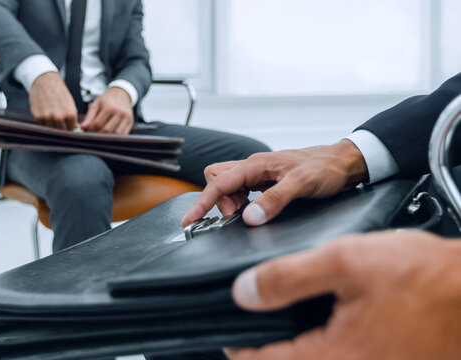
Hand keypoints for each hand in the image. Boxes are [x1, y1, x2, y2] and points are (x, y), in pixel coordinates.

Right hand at [29, 71, 77, 129]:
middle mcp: (59, 117)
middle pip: (62, 131)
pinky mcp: (38, 116)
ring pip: (52, 129)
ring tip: (53, 115)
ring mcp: (47, 117)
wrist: (45, 81)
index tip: (68, 126)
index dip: (70, 129)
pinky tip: (46, 113)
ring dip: (53, 125)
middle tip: (60, 122)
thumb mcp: (70, 104)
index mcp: (70, 114)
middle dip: (62, 128)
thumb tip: (75, 130)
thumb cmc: (60, 93)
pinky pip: (43, 125)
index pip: (71, 130)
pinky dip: (45, 122)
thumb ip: (72, 118)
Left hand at [81, 87, 133, 133]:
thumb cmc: (108, 99)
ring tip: (101, 136)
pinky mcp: (130, 122)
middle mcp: (119, 113)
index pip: (98, 124)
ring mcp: (126, 118)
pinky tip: (110, 135)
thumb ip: (89, 116)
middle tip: (93, 135)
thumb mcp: (96, 104)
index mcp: (109, 107)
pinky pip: (123, 134)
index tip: (87, 132)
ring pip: (116, 134)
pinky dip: (116, 137)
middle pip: (107, 130)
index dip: (91, 130)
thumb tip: (83, 127)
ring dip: (108, 138)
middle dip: (98, 135)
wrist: (122, 94)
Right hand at [182, 140, 367, 226]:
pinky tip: (255, 209)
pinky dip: (241, 202)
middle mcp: (254, 167)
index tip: (190, 221)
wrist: (344, 162)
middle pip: (217, 179)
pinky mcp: (266, 180)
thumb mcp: (302, 184)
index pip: (218, 182)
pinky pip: (242, 190)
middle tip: (237, 215)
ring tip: (249, 213)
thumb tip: (249, 217)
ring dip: (230, 202)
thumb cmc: (325, 168)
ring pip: (228, 184)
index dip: (202, 202)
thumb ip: (275, 200)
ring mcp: (259, 173)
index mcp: (256, 164)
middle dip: (218, 199)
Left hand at [225, 230, 460, 359]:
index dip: (240, 351)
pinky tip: (318, 333)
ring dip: (292, 355)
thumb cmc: (420, 274)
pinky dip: (319, 352)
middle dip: (266, 357)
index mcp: (336, 355)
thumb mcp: (344, 262)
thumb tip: (244, 292)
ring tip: (278, 336)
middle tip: (250, 338)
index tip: (227, 337)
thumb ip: (288, 278)